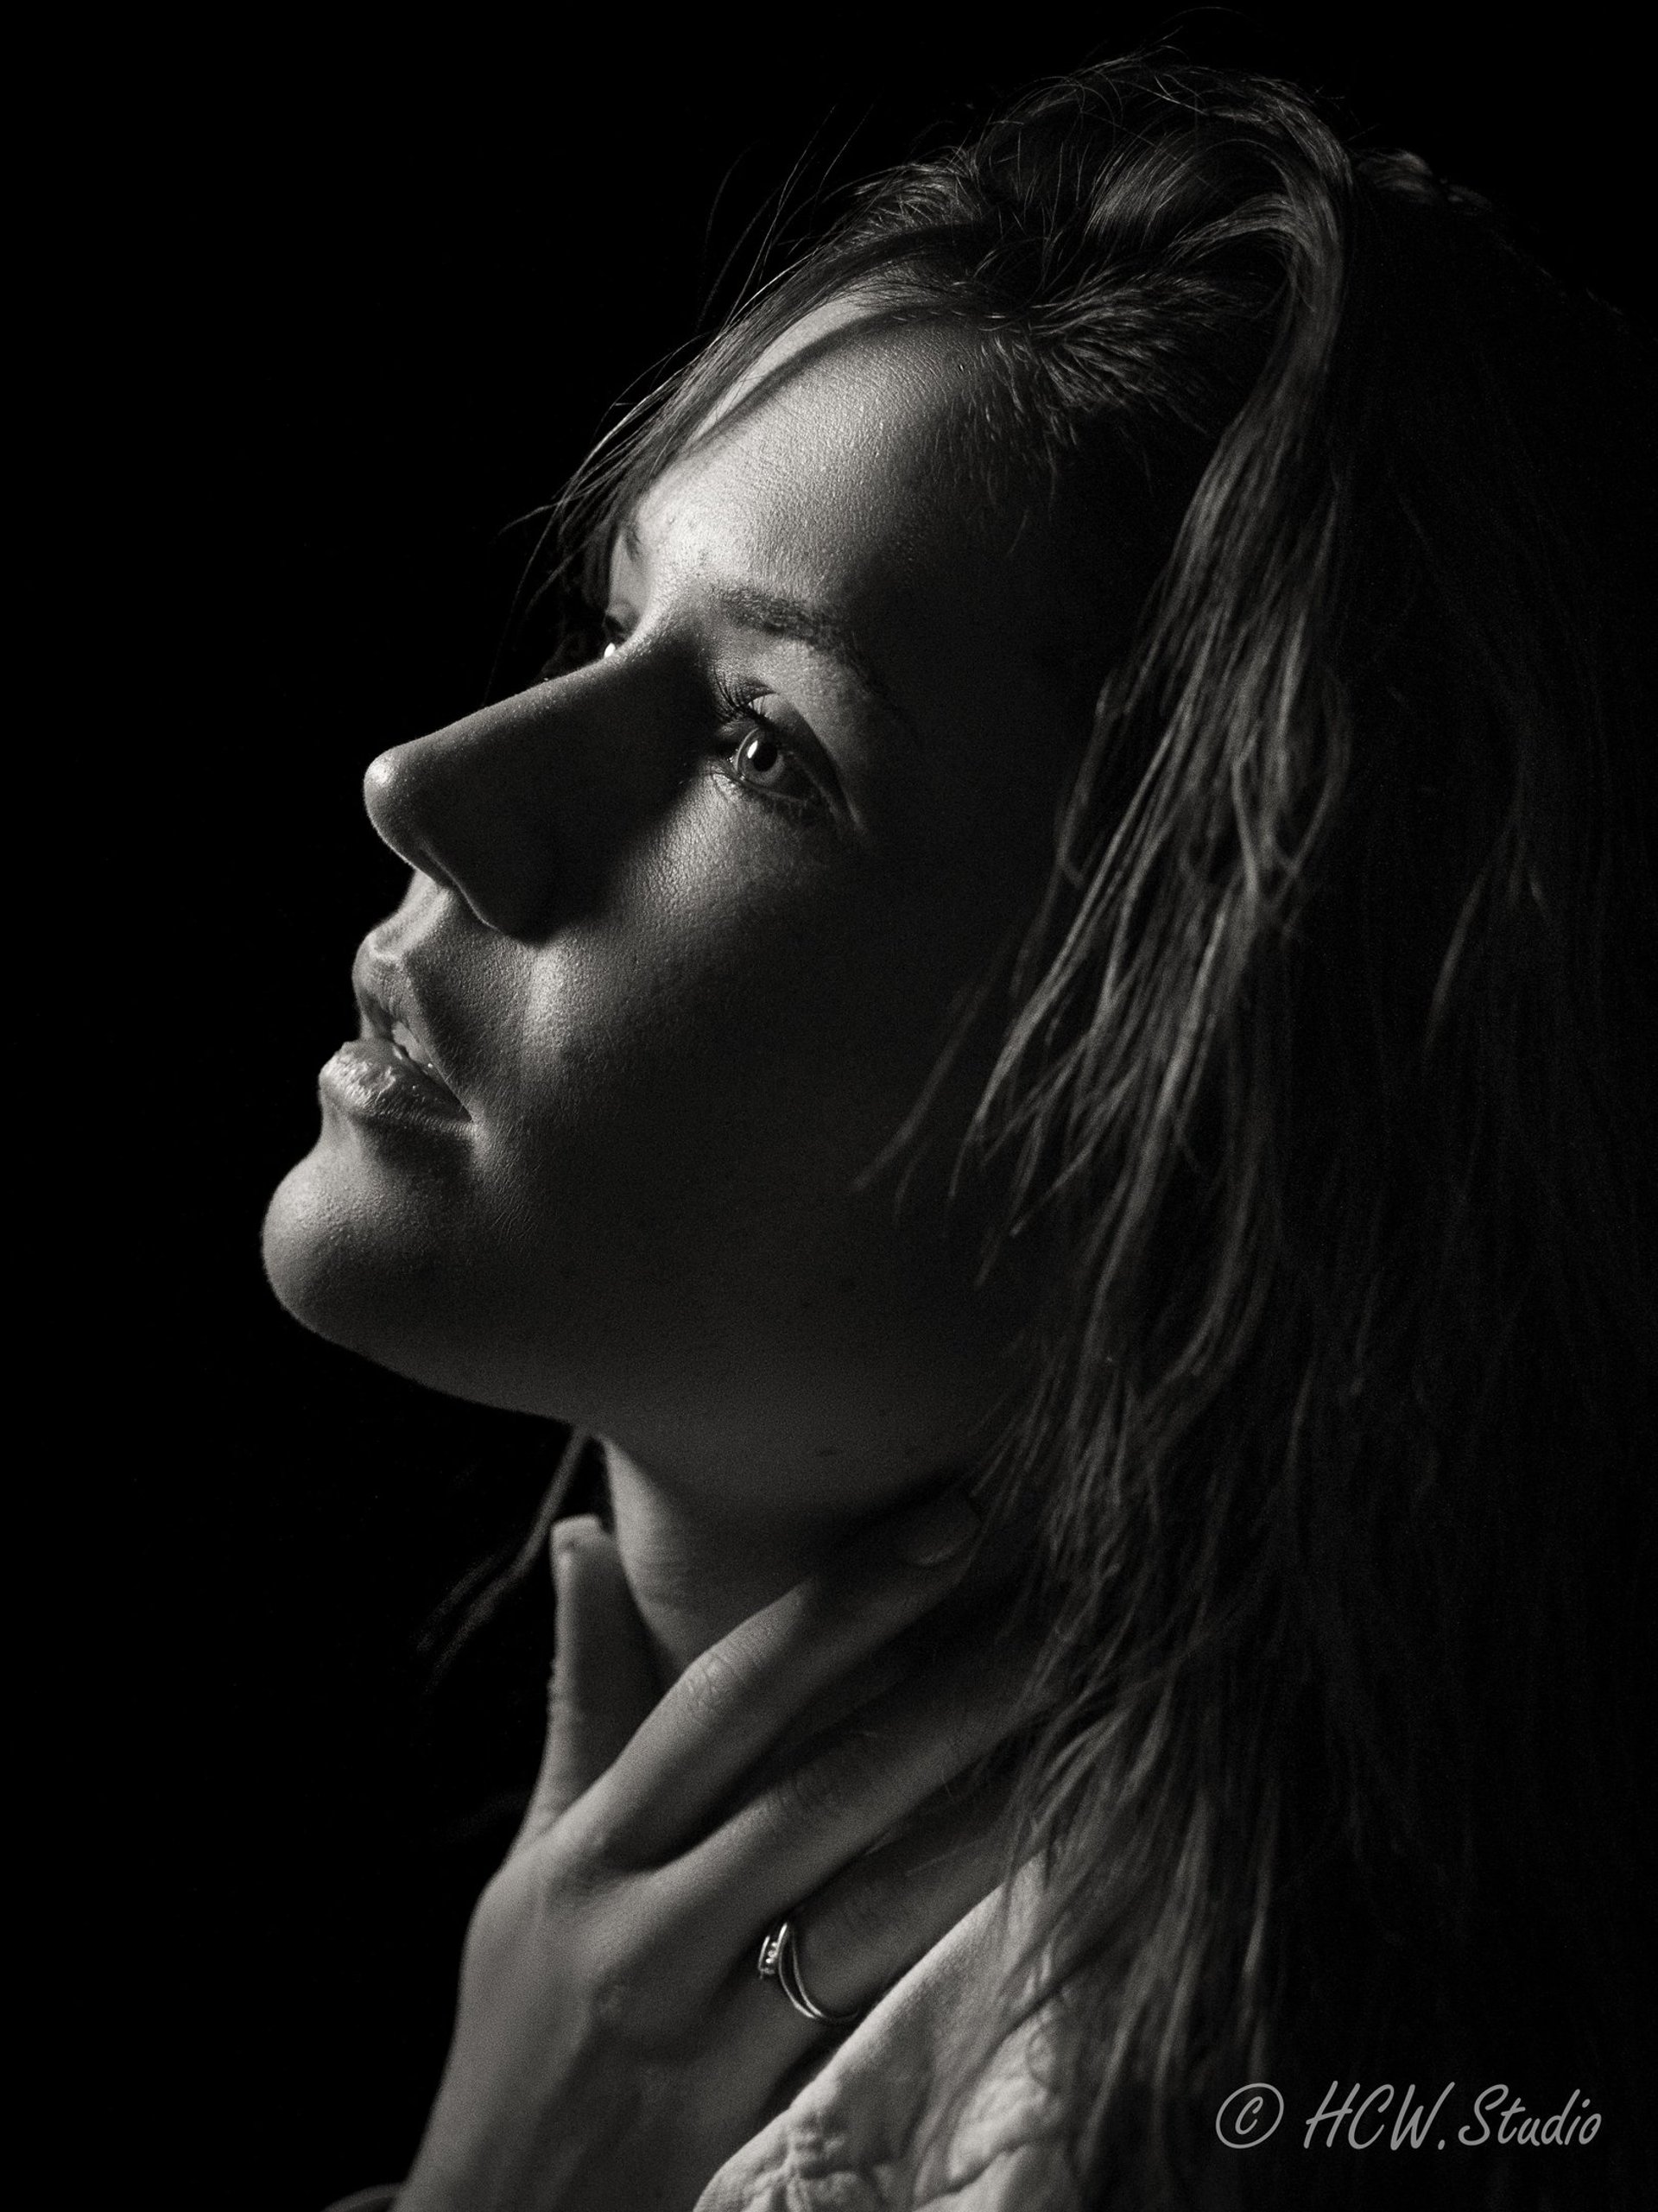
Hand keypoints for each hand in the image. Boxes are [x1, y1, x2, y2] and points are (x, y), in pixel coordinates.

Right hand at [396, 1490, 1028, 2211]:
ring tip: (1087, 1728)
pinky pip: (876, 2018)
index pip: (727, 1695)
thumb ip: (582, 1700)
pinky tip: (1045, 1890)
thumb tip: (581, 1536)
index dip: (844, 1602)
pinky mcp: (754, 2124)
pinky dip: (957, 1948)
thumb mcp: (537, 1860)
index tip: (950, 1522)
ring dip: (985, 1809)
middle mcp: (641, 1930)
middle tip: (1069, 1604)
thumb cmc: (527, 2022)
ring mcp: (699, 2034)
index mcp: (592, 1848)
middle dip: (950, 1687)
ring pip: (866, 1902)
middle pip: (818, 1786)